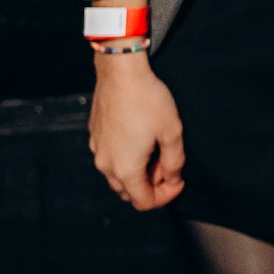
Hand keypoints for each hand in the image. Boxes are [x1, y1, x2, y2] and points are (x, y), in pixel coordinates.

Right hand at [88, 55, 184, 210]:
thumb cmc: (148, 100)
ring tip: (154, 150)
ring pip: (117, 176)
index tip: (178, 181)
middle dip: (151, 185)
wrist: (121, 71)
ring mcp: (97, 149)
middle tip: (167, 164)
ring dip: (137, 173)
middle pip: (128, 192)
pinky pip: (109, 157)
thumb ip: (174, 162)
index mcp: (126, 169)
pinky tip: (139, 137)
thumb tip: (171, 179)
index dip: (165, 197)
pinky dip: (125, 158)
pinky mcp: (94, 135)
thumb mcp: (171, 132)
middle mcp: (106, 165)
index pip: (144, 202)